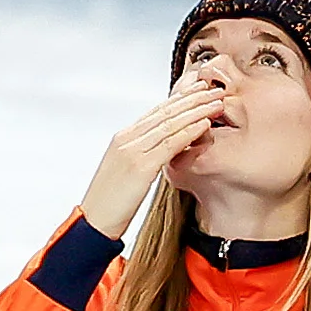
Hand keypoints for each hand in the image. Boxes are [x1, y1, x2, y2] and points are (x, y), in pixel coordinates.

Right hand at [77, 75, 232, 239]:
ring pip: (170, 123)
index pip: (157, 111)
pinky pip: (170, 143)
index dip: (181, 98)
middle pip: (165, 111)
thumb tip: (162, 151)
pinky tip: (205, 124)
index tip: (199, 90)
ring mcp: (132, 151)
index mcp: (123, 138)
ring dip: (197, 110)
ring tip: (218, 103)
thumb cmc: (109, 202)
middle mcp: (127, 139)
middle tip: (215, 89)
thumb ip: (142, 155)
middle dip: (193, 98)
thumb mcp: (124, 171)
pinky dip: (189, 131)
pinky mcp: (140, 166)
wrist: (93, 221)